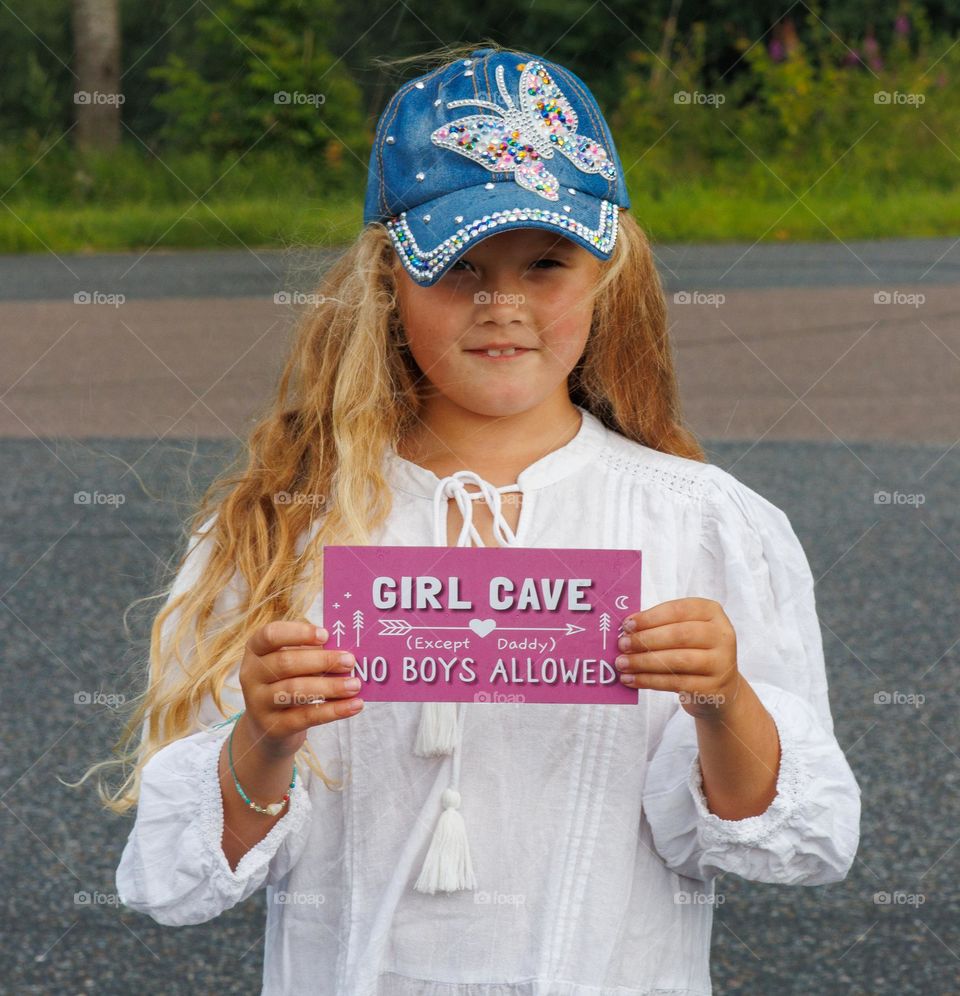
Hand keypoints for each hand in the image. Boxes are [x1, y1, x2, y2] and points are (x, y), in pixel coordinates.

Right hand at [239, 620, 362, 757]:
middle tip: (350, 661)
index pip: (270, 635)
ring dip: (330, 686)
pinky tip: (354, 705)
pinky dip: (334, 710)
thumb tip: (345, 652)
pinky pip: (306, 716)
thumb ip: (313, 652)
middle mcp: (251, 675)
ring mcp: (258, 702)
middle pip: (285, 663)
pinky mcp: (273, 726)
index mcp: (256, 650)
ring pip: (294, 690)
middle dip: (322, 661)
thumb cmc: (288, 682)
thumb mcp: (294, 663)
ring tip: (354, 685)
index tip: (325, 635)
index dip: (298, 633)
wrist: (269, 727)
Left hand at [615, 597, 740, 719]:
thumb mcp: (684, 632)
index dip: (650, 617)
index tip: (627, 625)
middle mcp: (721, 635)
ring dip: (644, 662)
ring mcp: (721, 663)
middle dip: (646, 640)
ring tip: (622, 663)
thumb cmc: (693, 652)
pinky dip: (649, 681)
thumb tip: (626, 630)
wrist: (720, 688)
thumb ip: (660, 626)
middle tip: (622, 644)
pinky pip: (675, 682)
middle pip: (679, 635)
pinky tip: (631, 680)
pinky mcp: (713, 687)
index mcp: (711, 612)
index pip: (679, 610)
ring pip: (677, 660)